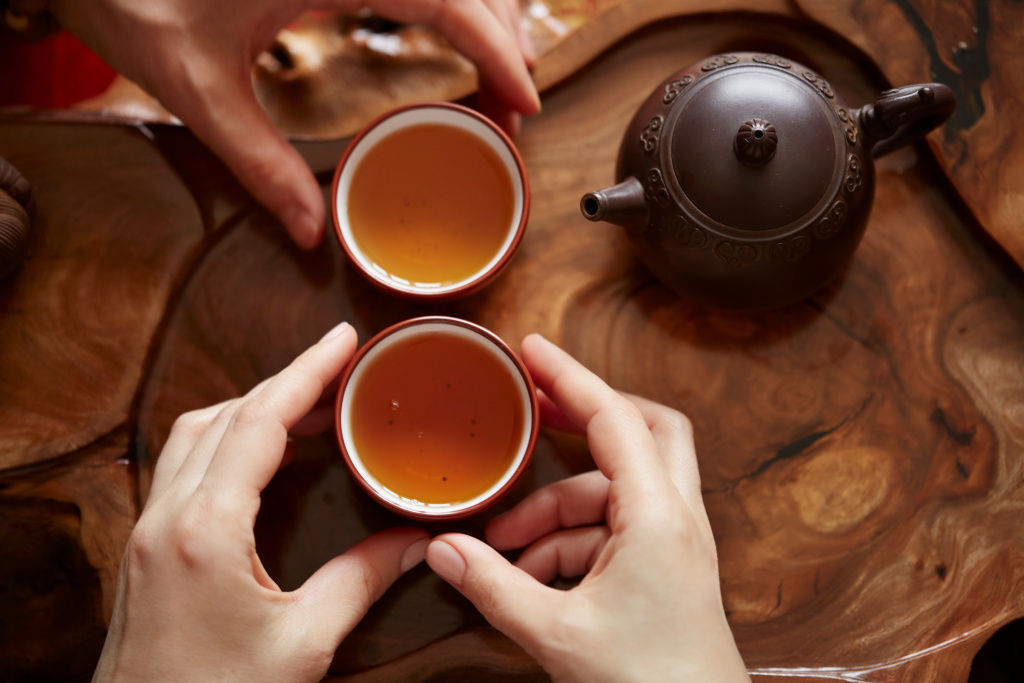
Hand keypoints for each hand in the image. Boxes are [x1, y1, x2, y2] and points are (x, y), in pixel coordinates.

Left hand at [49, 0, 538, 248]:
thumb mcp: (197, 90)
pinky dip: (444, 2)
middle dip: (502, 32)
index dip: (494, 47)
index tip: (523, 95)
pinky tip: (446, 37)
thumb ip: (262, 164)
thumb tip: (313, 228)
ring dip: (480, 12)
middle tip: (515, 100)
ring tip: (495, 71)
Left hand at [94, 322, 428, 681]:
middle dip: (285, 382)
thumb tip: (417, 542)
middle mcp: (166, 517)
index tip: (342, 340)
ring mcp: (147, 532)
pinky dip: (223, 439)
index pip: (260, 422)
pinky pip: (180, 466)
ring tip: (305, 404)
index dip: (306, 372)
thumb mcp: (302, 642)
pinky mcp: (144, 551)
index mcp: (205, 530)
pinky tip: (256, 455)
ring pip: (194, 434)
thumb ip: (361, 580)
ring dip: (249, 407)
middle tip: (338, 369)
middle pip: (225, 416)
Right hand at [425, 334, 748, 681]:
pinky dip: (571, 543)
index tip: (532, 349)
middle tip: (533, 411)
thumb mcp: (557, 633)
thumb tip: (443, 550)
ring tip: (504, 545)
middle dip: (584, 417)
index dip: (569, 376)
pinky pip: (615, 532)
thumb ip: (493, 586)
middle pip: (641, 431)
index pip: (612, 417)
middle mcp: (676, 517)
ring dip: (557, 510)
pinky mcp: (668, 569)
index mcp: (658, 515)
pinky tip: (531, 576)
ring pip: (615, 492)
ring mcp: (677, 543)